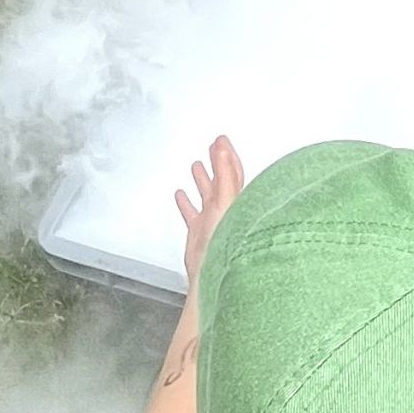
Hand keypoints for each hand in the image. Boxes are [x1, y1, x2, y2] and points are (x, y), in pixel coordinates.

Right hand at [175, 135, 245, 281]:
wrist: (210, 272)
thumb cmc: (224, 243)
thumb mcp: (224, 203)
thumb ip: (225, 176)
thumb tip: (224, 151)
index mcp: (233, 200)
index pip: (232, 171)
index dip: (227, 154)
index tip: (222, 140)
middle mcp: (224, 208)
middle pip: (221, 179)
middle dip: (217, 161)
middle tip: (213, 146)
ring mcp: (211, 220)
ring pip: (206, 194)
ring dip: (202, 179)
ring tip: (197, 165)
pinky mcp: (198, 232)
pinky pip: (191, 213)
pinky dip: (186, 202)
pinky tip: (180, 195)